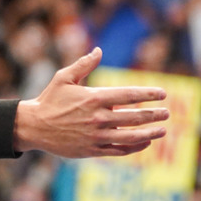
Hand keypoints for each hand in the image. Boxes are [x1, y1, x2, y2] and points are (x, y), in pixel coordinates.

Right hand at [14, 47, 168, 157]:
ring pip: (131, 136)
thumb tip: (98, 50)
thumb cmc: (49, 100)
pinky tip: (144, 142)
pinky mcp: (92, 149)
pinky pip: (119, 149)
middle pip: (134, 116)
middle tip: (166, 113)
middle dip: (154, 114)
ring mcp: (96, 135)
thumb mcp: (63, 77)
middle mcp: (98, 118)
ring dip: (150, 132)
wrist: (33, 126)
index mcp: (93, 98)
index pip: (128, 95)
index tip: (163, 94)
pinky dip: (135, 146)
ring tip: (162, 129)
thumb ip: (83, 64)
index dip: (148, 94)